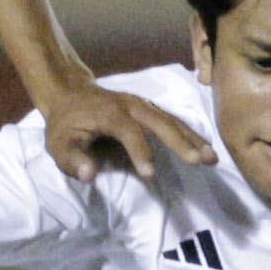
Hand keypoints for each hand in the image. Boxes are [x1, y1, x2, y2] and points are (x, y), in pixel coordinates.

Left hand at [41, 79, 215, 182]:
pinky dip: (191, 133)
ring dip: (193, 138)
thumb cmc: (65, 125)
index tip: (150, 175)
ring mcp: (144, 104)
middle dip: (181, 141)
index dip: (140, 153)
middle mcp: (131, 105)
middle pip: (160, 122)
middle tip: (200, 160)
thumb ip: (73, 160)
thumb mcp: (58, 145)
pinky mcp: (150, 108)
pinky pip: (174, 119)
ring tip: (212, 157)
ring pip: (172, 119)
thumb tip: (89, 176)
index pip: (129, 133)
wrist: (70, 94)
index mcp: (110, 113)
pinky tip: (206, 147)